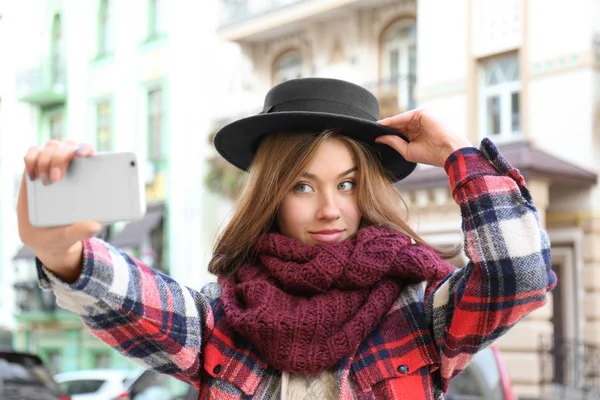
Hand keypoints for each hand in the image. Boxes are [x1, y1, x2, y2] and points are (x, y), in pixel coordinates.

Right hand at [17, 140, 100, 280]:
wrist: (43, 237)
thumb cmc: (64, 233)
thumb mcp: (72, 235)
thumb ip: (82, 231)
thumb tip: (95, 227)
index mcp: (89, 179)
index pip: (90, 154)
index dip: (87, 149)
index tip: (84, 155)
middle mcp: (72, 168)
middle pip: (69, 147)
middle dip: (61, 157)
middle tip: (56, 178)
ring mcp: (53, 167)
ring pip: (52, 147)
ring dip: (46, 158)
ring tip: (44, 180)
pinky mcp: (36, 169)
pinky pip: (32, 153)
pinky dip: (31, 159)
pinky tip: (32, 176)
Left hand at [376, 109, 471, 167]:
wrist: (448, 152)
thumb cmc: (431, 154)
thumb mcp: (407, 150)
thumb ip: (393, 142)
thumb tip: (378, 137)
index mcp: (416, 133)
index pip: (397, 131)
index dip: (385, 133)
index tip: (370, 136)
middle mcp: (417, 124)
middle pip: (396, 125)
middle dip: (383, 128)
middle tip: (366, 131)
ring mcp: (420, 117)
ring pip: (398, 120)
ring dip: (385, 124)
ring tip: (372, 129)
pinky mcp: (422, 113)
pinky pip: (403, 117)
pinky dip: (392, 121)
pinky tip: (381, 125)